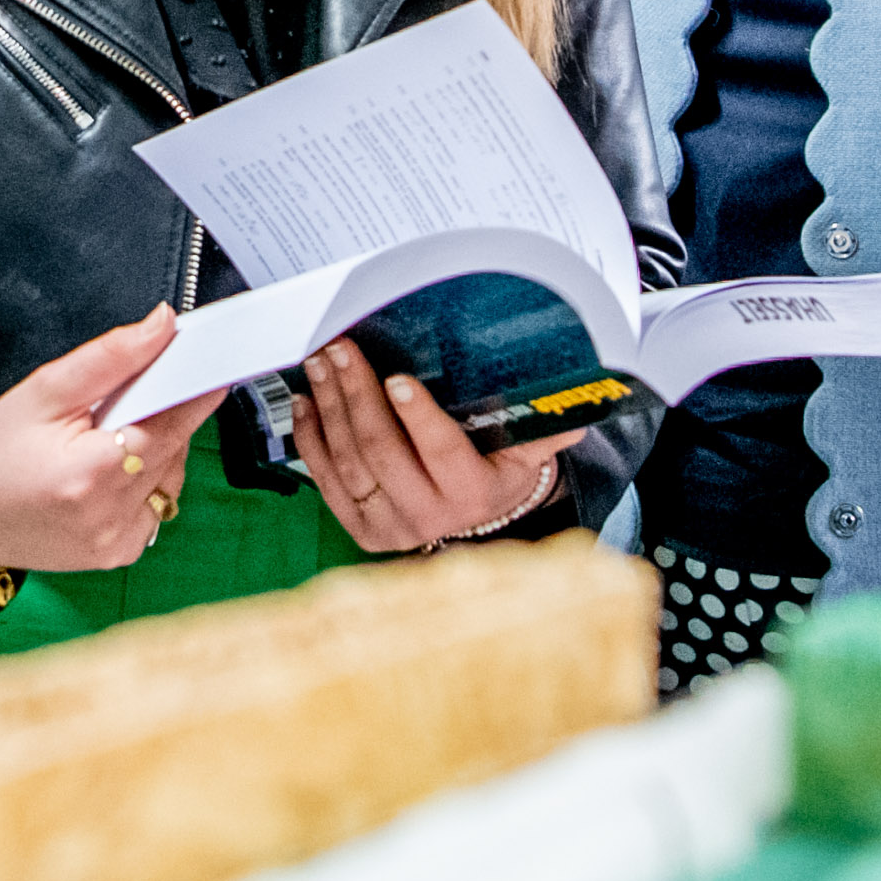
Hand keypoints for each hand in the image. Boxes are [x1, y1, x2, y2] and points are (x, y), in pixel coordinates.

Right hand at [0, 307, 211, 571]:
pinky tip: (106, 473)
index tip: (216, 367)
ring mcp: (116, 543)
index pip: (173, 422)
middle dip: (162, 416)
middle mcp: (109, 517)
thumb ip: (109, 358)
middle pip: (175, 448)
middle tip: (122, 402)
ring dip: (155, 451)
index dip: (197, 391)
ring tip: (103, 441)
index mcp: (90, 474)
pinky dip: (144, 483)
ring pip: (173, 478)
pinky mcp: (118, 555)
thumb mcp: (43, 391)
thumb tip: (161, 327)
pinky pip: (157, 505)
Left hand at [290, 338, 576, 556]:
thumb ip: (543, 431)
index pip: (442, 452)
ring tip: (321, 365)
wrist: (477, 524)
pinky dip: (311, 439)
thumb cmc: (498, 474)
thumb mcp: (527, 455)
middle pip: (383, 451)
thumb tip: (573, 410)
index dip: (418, 416)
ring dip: (330, 408)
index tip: (398, 378)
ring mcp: (390, 526)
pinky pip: (326, 482)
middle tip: (342, 351)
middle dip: (358, 395)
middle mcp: (429, 517)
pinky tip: (306, 402)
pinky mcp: (360, 530)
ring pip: (349, 462)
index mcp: (471, 494)